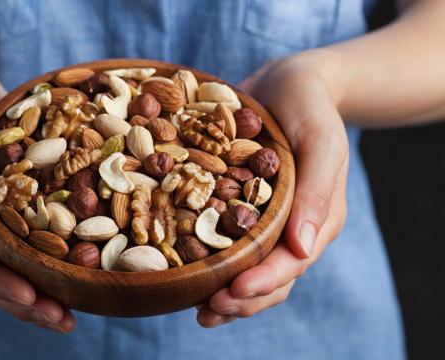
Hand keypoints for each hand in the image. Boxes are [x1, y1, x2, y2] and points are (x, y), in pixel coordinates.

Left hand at [197, 52, 348, 326]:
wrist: (287, 82)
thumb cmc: (311, 108)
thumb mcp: (321, 141)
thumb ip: (316, 191)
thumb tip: (302, 249)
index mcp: (314, 219)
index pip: (291, 264)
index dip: (263, 283)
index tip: (231, 294)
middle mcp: (287, 226)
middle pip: (267, 277)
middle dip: (239, 299)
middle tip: (208, 311)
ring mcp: (260, 220)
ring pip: (244, 268)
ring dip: (222, 292)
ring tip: (195, 310)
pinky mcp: (234, 206)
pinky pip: (221, 240)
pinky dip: (206, 260)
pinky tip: (181, 272)